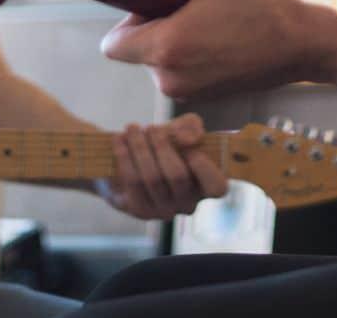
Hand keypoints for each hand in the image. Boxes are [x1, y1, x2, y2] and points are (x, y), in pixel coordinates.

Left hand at [100, 114, 228, 218]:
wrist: (132, 156)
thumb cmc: (166, 143)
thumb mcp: (182, 128)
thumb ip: (191, 127)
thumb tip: (187, 140)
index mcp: (206, 186)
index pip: (217, 187)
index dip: (204, 168)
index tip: (190, 148)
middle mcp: (188, 204)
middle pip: (177, 176)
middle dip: (161, 146)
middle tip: (150, 127)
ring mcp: (164, 210)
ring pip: (152, 177)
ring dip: (139, 147)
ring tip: (132, 128)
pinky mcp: (140, 210)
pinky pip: (132, 181)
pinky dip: (124, 156)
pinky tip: (119, 140)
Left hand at [101, 0, 319, 99]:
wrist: (305, 45)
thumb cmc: (262, 5)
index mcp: (165, 49)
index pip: (112, 45)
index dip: (128, 19)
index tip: (155, 3)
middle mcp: (170, 79)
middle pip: (138, 50)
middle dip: (157, 24)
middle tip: (193, 4)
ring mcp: (189, 92)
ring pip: (163, 59)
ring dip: (178, 38)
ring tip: (216, 18)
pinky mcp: (208, 97)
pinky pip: (185, 69)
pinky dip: (195, 52)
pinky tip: (226, 34)